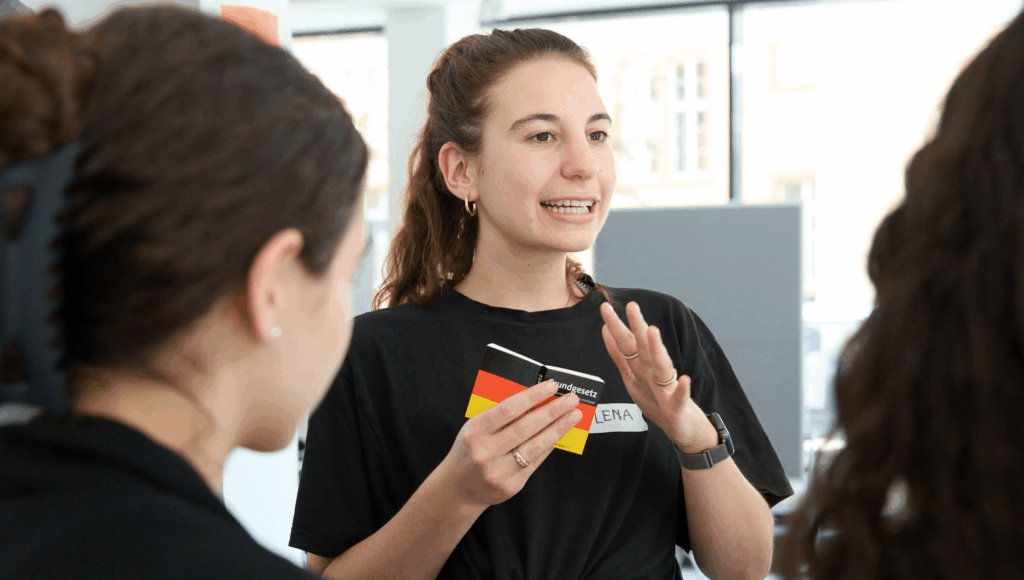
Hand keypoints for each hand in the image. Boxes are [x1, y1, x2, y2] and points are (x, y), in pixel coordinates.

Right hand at [443, 380, 582, 508]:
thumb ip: (499, 416)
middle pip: (526, 427)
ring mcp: (498, 471)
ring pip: (535, 446)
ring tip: (574, 416)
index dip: (532, 396)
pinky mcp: (511, 486)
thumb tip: (535, 400)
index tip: (551, 387)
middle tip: (571, 399)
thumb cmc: (470, 450)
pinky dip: (550, 445)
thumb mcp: (475, 428)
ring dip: (558, 429)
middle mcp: (485, 451)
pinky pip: (536, 462)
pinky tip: (560, 434)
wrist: (459, 489)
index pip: (508, 409)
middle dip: (552, 411)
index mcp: (475, 431)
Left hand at [600, 302, 717, 452]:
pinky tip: (683, 379)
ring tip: (653, 331)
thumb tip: (606, 328)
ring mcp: (666, 389)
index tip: (605, 307)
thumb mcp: (632, 376)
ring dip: (657, 349)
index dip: (616, 326)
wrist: (683, 428)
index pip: (627, 343)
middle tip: (632, 305)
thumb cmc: (657, 400)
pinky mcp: (676, 408)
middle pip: (644, 349)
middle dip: (637, 327)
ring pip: (662, 366)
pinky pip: (679, 398)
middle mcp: (654, 373)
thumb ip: (619, 354)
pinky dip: (681, 389)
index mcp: (642, 367)